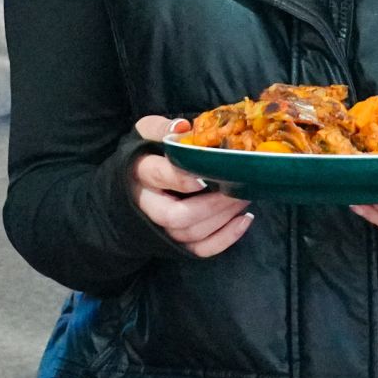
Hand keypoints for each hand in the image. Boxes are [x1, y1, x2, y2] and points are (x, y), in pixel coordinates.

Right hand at [131, 117, 254, 259]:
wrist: (132, 184)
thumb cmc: (147, 154)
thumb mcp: (146, 134)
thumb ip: (161, 128)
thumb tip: (183, 127)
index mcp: (140, 173)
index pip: (158, 177)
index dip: (182, 179)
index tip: (206, 176)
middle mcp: (147, 205)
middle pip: (176, 216)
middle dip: (212, 205)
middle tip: (238, 188)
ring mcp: (161, 228)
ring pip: (191, 233)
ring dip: (223, 218)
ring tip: (244, 197)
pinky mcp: (175, 243)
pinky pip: (199, 250)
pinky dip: (225, 239)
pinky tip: (244, 220)